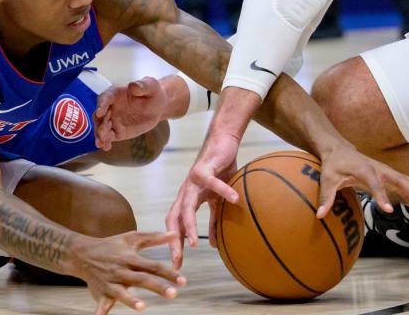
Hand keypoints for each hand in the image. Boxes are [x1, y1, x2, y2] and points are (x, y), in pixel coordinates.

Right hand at [71, 231, 185, 313]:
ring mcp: (111, 282)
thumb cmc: (111, 246)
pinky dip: (101, 310)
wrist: (83, 253)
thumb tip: (175, 234)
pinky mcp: (101, 292)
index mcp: (131, 258)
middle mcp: (122, 270)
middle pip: (142, 279)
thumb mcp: (131, 238)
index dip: (169, 273)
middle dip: (158, 287)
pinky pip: (101, 303)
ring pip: (122, 292)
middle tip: (173, 293)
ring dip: (131, 300)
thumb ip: (154, 237)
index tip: (183, 281)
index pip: (153, 266)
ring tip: (142, 307)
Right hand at [94, 78, 172, 150]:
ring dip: (100, 135)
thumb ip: (142, 86)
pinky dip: (106, 142)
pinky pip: (109, 137)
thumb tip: (132, 85)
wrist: (158, 107)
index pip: (105, 97)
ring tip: (101, 143)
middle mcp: (111, 107)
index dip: (101, 104)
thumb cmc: (153, 93)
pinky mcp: (117, 131)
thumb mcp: (151, 86)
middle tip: (102, 134)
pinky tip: (106, 147)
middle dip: (99, 124)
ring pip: (102, 127)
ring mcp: (113, 120)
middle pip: (100, 115)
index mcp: (116, 93)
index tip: (100, 111)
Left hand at [164, 132, 239, 268]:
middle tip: (177, 262)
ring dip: (188, 226)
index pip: (175, 227)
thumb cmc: (219, 172)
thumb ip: (213, 220)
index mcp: (186, 201)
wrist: (222, 142)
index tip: (176, 267)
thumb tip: (211, 244)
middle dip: (174, 242)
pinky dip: (223, 192)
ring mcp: (191, 181)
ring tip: (195, 244)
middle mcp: (184, 192)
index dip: (175, 246)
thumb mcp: (216, 202)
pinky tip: (235, 201)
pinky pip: (213, 183)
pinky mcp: (204, 168)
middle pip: (173, 220)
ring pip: (186, 207)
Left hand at [315, 142, 408, 219]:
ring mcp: (387, 172)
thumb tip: (320, 216)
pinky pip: (406, 188)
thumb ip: (326, 197)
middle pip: (402, 180)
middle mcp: (380, 169)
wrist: (339, 149)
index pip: (375, 183)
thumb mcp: (327, 179)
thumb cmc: (333, 164)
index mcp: (365, 169)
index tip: (388, 211)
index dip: (381, 196)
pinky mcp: (389, 177)